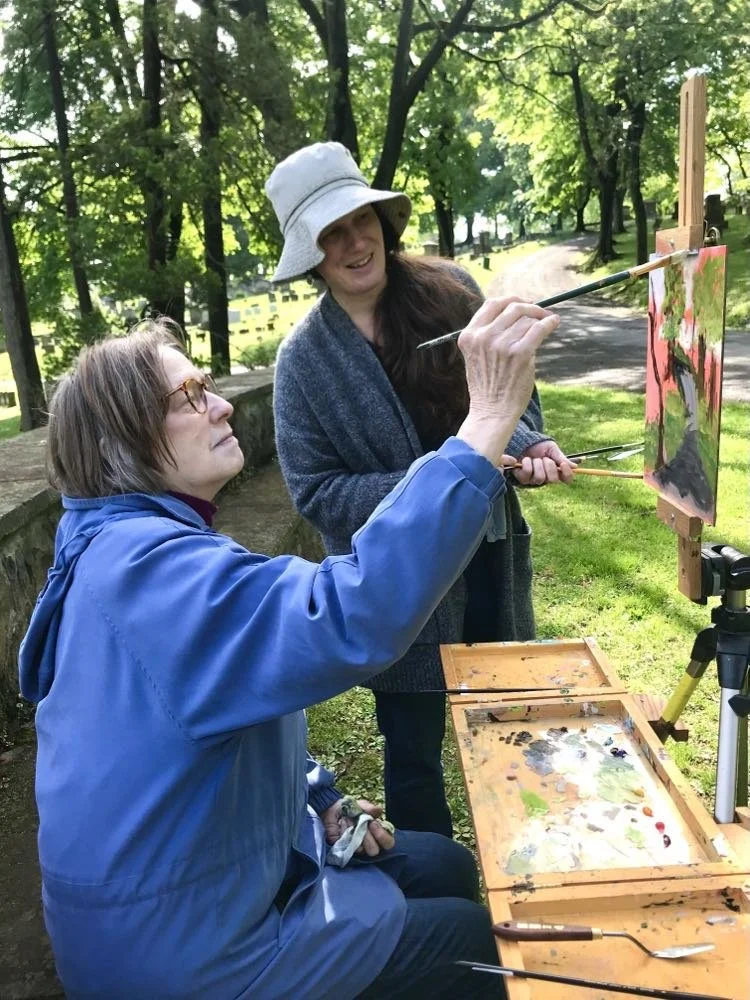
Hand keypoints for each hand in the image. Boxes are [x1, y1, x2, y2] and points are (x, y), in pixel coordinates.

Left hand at [320, 798, 394, 856]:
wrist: (331, 810)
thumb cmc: (348, 809)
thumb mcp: (359, 805)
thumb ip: (369, 807)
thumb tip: (379, 810)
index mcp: (375, 832)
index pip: (387, 842)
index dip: (383, 835)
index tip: (373, 823)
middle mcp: (368, 842)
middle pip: (377, 850)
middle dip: (372, 838)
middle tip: (366, 827)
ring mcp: (357, 848)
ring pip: (365, 852)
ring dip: (361, 839)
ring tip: (354, 829)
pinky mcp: (345, 850)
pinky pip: (350, 851)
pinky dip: (349, 840)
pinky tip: (345, 832)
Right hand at [456, 297, 559, 466]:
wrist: (492, 412)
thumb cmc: (489, 386)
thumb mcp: (478, 356)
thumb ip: (489, 334)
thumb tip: (518, 312)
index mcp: (469, 336)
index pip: (491, 305)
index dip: (510, 300)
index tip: (523, 304)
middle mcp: (483, 337)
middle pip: (512, 308)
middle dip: (530, 308)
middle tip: (540, 313)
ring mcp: (501, 344)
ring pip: (527, 319)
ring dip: (540, 319)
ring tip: (547, 323)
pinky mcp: (520, 353)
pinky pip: (539, 328)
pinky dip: (550, 323)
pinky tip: (554, 322)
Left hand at [512, 440, 575, 485]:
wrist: (524, 442)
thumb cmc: (539, 446)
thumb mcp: (552, 449)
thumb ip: (561, 458)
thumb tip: (574, 466)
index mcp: (557, 471)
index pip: (567, 479)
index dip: (567, 474)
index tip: (563, 464)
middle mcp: (547, 478)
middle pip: (553, 480)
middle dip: (549, 466)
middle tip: (545, 458)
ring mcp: (535, 480)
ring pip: (540, 478)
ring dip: (537, 464)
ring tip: (535, 458)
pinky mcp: (523, 479)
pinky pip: (527, 473)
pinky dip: (527, 463)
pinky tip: (526, 460)